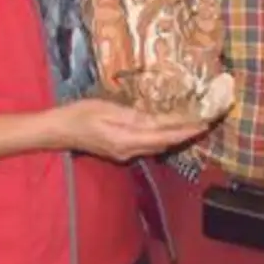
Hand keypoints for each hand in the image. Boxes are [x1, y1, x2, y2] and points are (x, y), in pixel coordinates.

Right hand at [48, 98, 211, 162]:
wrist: (57, 131)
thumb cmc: (78, 114)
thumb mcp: (105, 109)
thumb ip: (132, 115)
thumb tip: (157, 120)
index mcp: (127, 139)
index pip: (164, 136)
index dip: (186, 130)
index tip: (205, 123)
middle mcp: (130, 151)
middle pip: (165, 144)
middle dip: (186, 134)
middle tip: (206, 122)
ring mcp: (125, 154)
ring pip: (158, 147)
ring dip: (176, 137)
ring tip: (192, 124)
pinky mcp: (121, 151)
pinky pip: (148, 146)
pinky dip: (162, 138)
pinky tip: (167, 129)